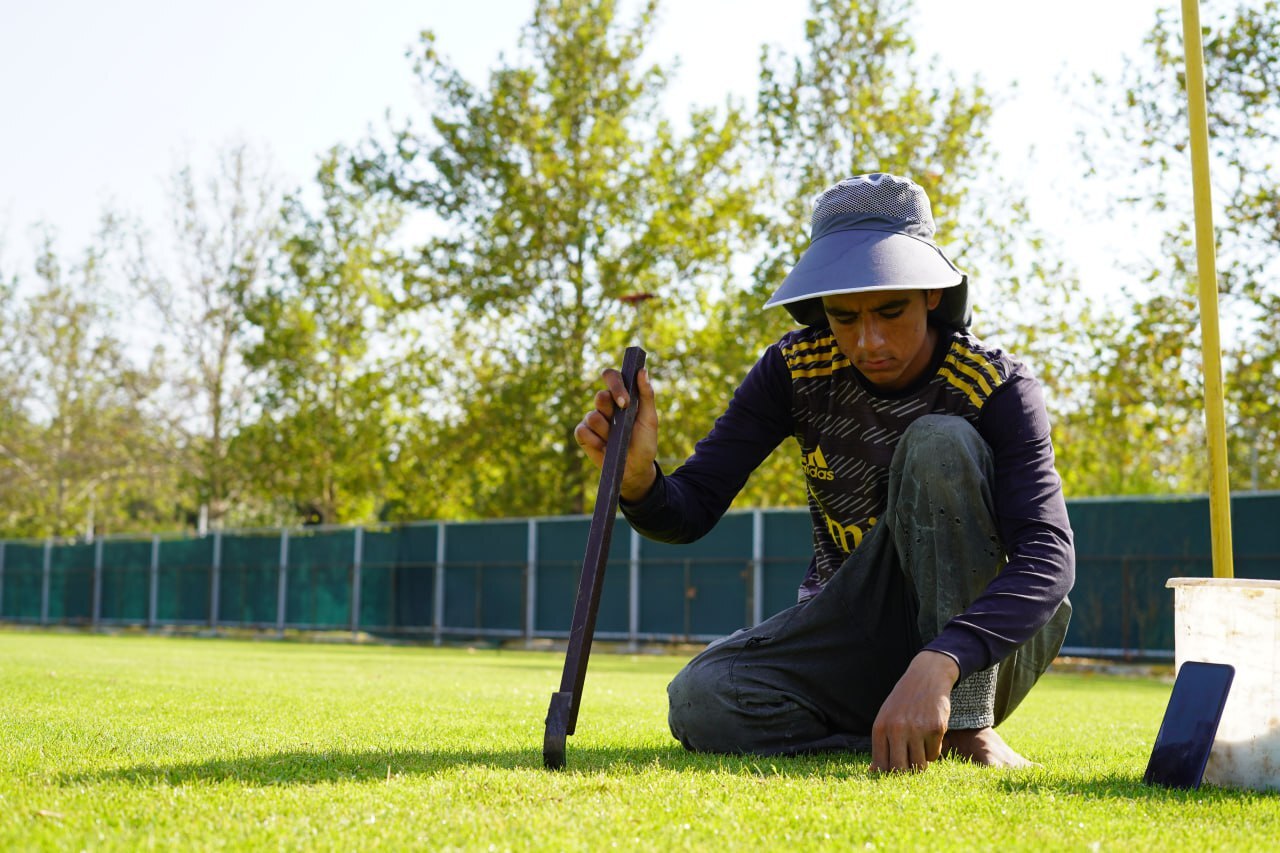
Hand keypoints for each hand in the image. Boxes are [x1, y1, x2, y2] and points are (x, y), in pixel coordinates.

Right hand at [573, 367, 658, 502]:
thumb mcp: (650, 419)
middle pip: (599, 396)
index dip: (615, 384)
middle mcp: (605, 406)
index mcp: (621, 397)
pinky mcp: (583, 435)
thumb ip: (646, 395)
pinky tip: (604, 448)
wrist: (635, 469)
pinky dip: (594, 441)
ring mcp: (593, 420)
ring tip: (615, 440)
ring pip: (592, 416)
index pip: (611, 377)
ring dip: (606, 431)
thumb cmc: (644, 442)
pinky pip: (582, 431)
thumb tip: (642, 370)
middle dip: (610, 410)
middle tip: (620, 423)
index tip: (625, 402)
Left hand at [869, 650, 959, 772]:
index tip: (894, 772)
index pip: (881, 765)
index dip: (888, 774)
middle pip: (900, 770)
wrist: (926, 677)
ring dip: (920, 760)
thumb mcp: (885, 718)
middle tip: (909, 765)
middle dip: (905, 772)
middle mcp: (897, 729)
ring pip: (919, 765)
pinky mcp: (936, 729)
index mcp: (880, 727)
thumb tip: (873, 772)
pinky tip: (930, 734)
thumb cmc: (903, 703)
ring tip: (919, 745)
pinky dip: (932, 750)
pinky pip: (934, 755)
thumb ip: (881, 744)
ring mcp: (917, 729)